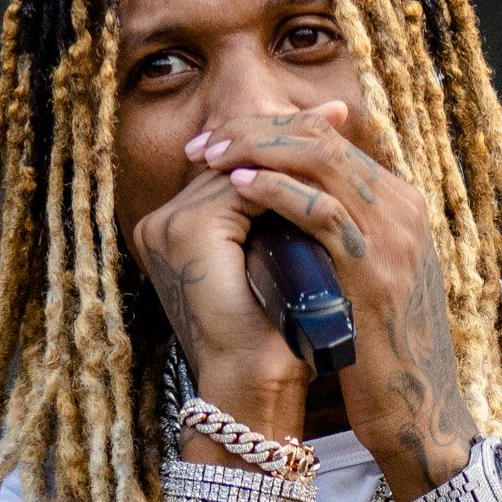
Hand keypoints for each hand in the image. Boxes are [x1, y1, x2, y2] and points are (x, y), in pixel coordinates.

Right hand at [125, 149, 310, 437]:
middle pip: (234, 160)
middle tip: (339, 113)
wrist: (253, 387)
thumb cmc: (270, 342)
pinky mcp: (189, 231)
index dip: (279, 147)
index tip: (330, 128)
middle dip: (289, 134)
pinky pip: (242, 184)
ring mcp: (169, 225)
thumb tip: (312, 178)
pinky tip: (325, 154)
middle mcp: (162, 224)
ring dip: (292, 143)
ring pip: (240, 165)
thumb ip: (273, 223)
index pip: (230, 173)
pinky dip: (284, 171)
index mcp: (175, 233)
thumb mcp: (272, 266)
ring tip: (337, 124)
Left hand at [188, 95, 479, 500]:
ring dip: (257, 151)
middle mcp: (401, 211)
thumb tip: (275, 216)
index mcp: (397, 207)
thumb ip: (333, 239)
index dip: (269, 132)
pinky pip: (322, 212)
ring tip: (211, 158)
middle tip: (206, 143)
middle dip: (255, 132)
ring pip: (321, 160)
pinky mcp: (374, 273)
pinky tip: (240, 189)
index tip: (221, 143)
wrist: (419, 412)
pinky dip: (277, 192)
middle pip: (322, 138)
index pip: (328, 141)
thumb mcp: (360, 281)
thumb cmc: (380, 355)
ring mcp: (392, 238)